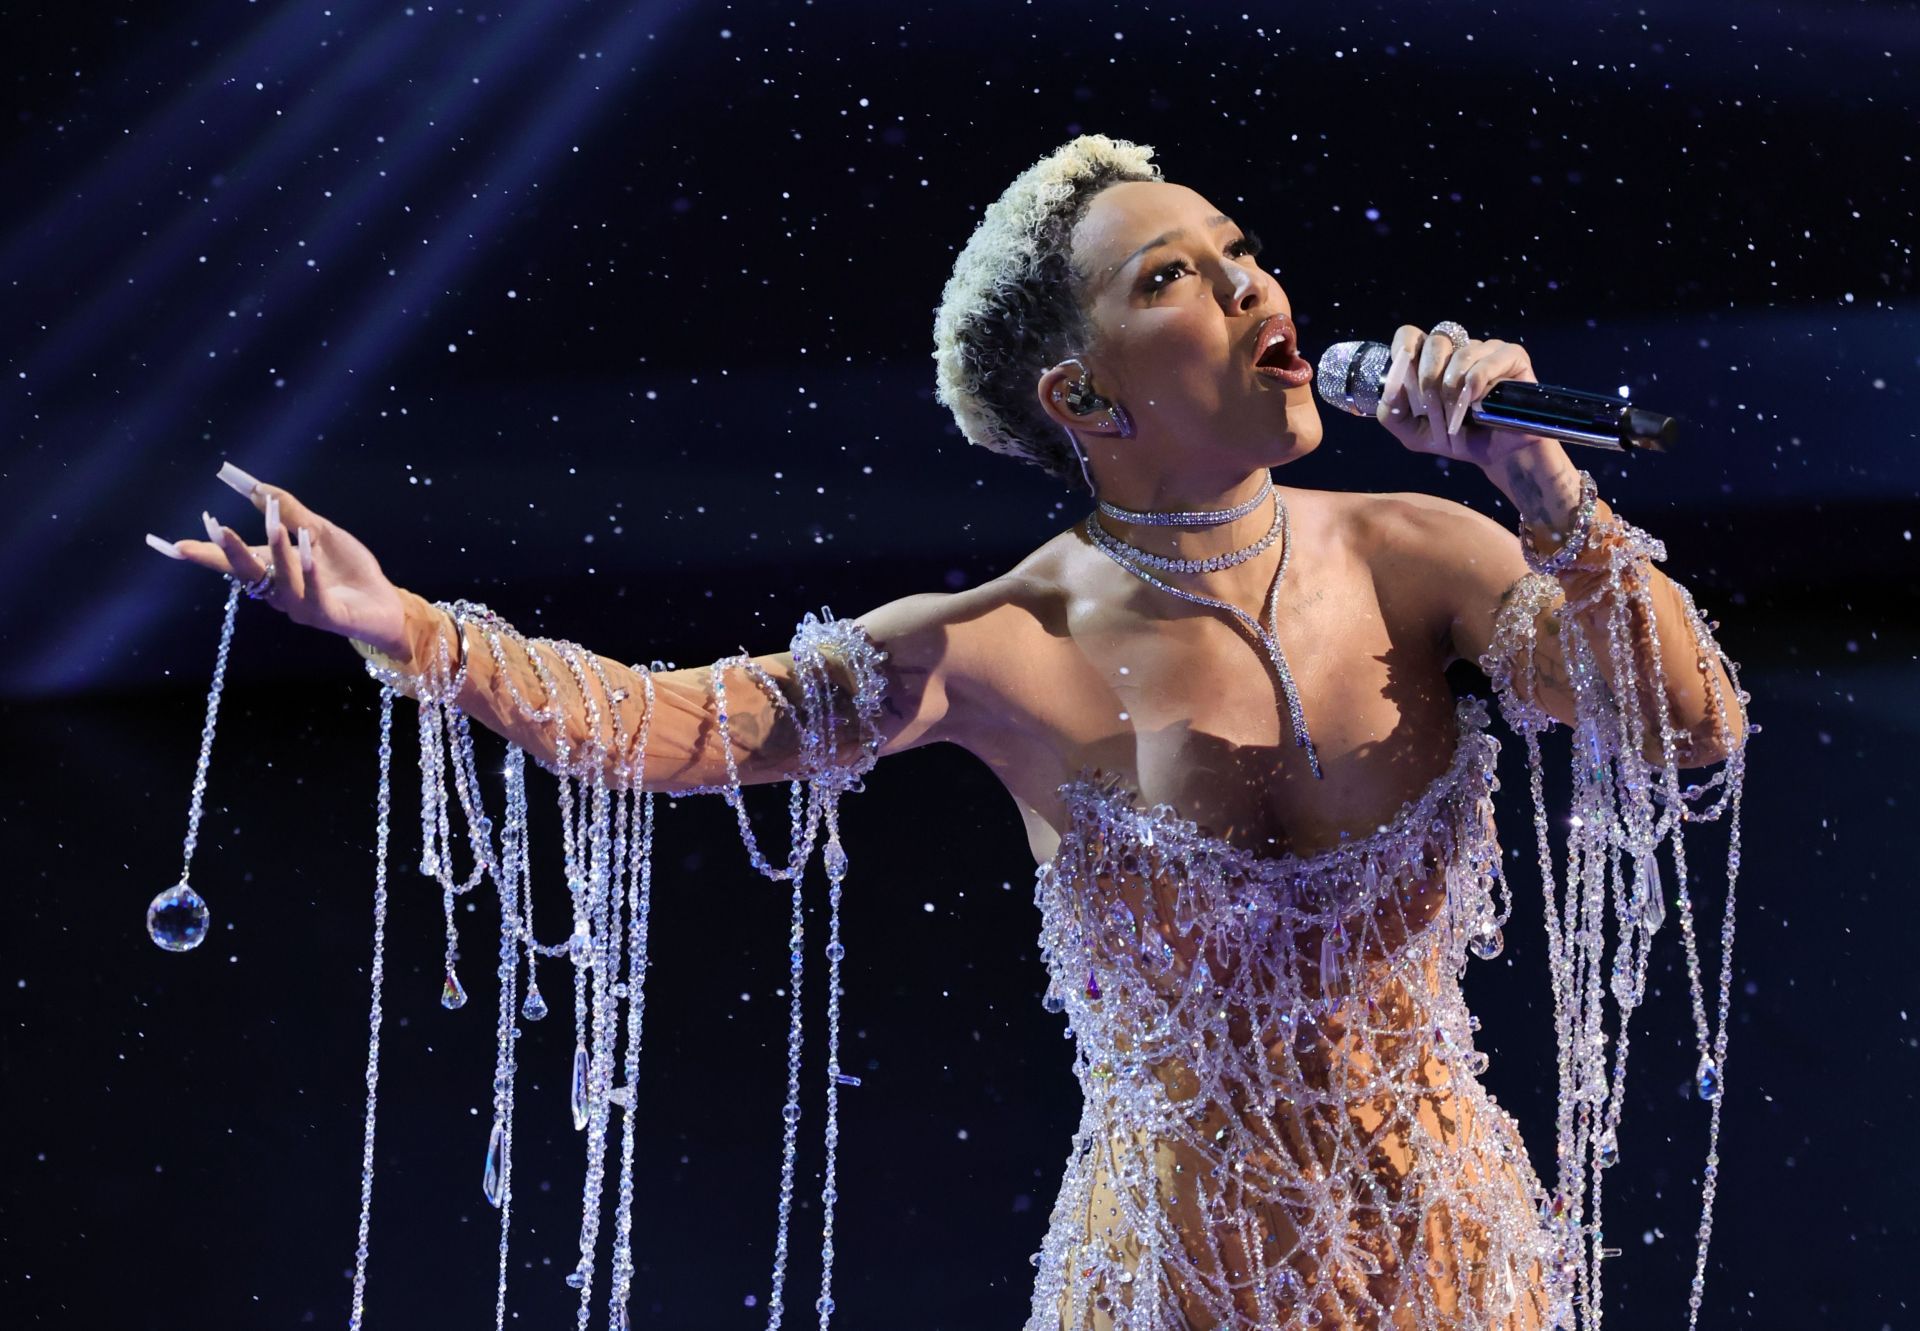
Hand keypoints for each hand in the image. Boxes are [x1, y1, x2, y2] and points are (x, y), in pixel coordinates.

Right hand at [146, 463, 409, 655]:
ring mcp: (302, 607)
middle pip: (247, 572)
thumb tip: (257, 487)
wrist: (386, 604)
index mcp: (273, 572)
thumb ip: (290, 512)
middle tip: (215, 526)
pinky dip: (309, 571)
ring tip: (274, 522)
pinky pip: (314, 594)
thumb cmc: (348, 570)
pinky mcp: (328, 616)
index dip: (202, 554)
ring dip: (276, 550)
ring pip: (281, 580)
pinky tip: (308, 548)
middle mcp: (279, 593)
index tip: (169, 544)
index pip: (231, 563)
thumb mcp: (320, 532)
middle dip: (230, 550)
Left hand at [1373, 324, 1555, 469]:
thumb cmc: (1456, 437)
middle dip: (1429, 379)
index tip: (1402, 370)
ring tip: (1459, 414)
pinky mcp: (1511, 356)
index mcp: (1430, 362)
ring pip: (1461, 354)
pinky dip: (1478, 382)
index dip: (1404, 348)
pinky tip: (1478, 402)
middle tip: (1433, 406)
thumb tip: (1390, 389)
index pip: (1410, 335)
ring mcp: (1485, 350)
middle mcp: (1457, 349)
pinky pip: (1488, 361)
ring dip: (1454, 389)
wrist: (1497, 454)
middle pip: (1435, 342)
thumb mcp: (1413, 433)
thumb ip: (1392, 413)